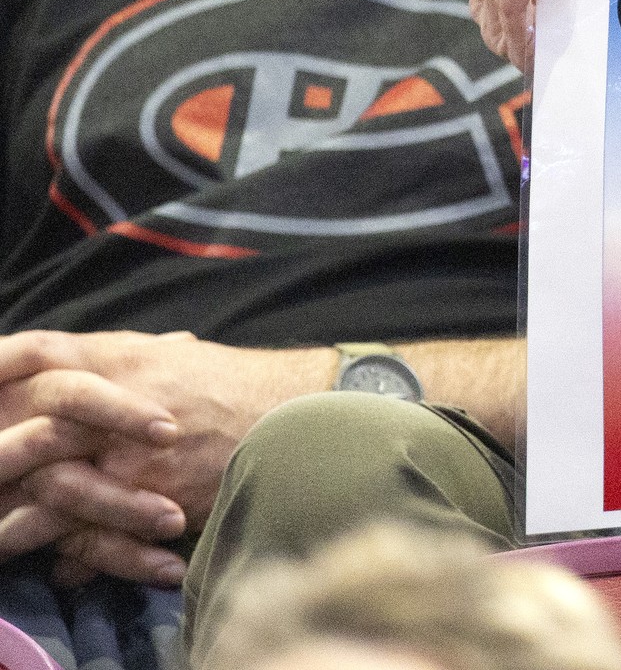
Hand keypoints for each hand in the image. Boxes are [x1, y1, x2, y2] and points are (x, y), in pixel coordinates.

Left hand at [0, 333, 321, 584]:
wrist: (295, 410)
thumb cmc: (232, 382)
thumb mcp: (170, 353)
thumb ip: (115, 358)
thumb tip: (66, 363)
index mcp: (119, 357)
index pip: (34, 351)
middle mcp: (114, 401)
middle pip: (28, 428)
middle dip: (0, 455)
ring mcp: (127, 453)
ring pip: (48, 487)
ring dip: (20, 519)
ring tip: (8, 534)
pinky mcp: (148, 497)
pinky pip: (92, 534)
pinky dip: (74, 555)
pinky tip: (65, 565)